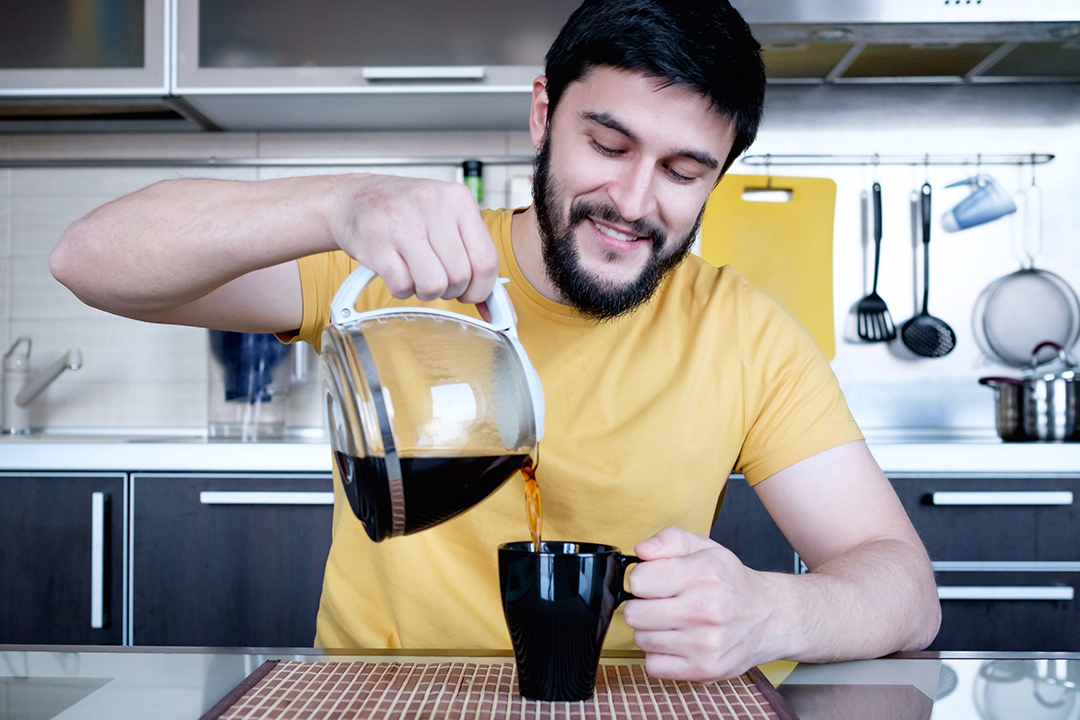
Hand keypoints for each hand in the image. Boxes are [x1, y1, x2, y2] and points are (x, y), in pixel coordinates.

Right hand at [329, 174, 499, 303]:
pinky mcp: (376, 244)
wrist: (354, 198)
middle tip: (439, 279)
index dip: (481, 288)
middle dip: (452, 290)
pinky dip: (402, 289)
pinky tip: (397, 270)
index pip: (487, 260)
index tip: (472, 293)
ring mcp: (402, 224)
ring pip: (434, 285)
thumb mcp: (447, 219)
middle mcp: (432, 206)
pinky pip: (403, 287)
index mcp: (457, 199)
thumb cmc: (405, 210)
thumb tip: (499, 308)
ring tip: (417, 274)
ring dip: (427, 291)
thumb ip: (475, 256)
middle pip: (460, 276)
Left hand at [624, 527, 789, 682]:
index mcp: (704, 574)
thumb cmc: (730, 581)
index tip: (654, 581)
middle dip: (642, 606)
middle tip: (662, 603)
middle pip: (634, 614)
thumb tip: (641, 551)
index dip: (641, 579)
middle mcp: (706, 609)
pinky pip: (654, 666)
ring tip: (673, 622)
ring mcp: (706, 643)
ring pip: (642, 640)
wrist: (768, 616)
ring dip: (651, 631)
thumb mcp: (704, 547)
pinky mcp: (705, 670)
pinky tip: (678, 642)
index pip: (638, 581)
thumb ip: (669, 540)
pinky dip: (660, 656)